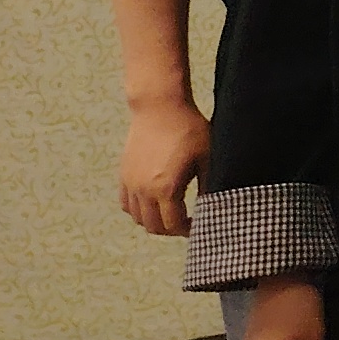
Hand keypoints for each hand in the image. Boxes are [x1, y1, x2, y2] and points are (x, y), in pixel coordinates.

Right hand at [119, 97, 210, 237]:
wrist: (160, 107)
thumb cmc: (190, 130)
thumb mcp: (208, 158)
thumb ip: (210, 186)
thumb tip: (215, 208)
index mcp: (166, 188)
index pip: (173, 225)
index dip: (188, 231)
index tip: (201, 226)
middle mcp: (143, 190)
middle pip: (153, 227)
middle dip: (172, 230)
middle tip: (188, 223)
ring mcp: (130, 183)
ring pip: (137, 218)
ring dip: (154, 222)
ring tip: (173, 214)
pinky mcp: (124, 174)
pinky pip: (126, 204)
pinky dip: (138, 210)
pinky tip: (154, 203)